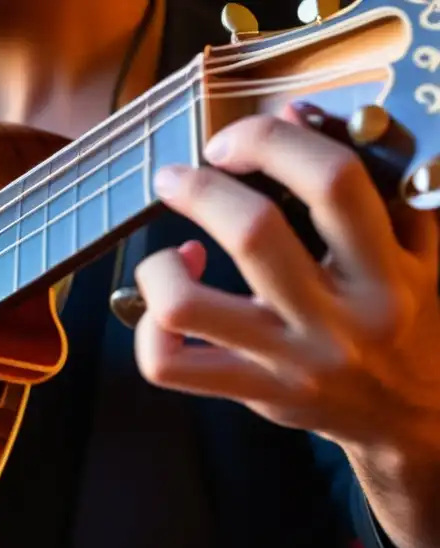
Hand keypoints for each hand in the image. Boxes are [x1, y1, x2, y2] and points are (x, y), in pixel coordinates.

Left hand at [134, 107, 439, 454]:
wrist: (416, 417)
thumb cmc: (409, 318)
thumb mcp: (418, 246)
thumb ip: (369, 181)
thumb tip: (293, 114)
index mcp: (387, 272)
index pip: (333, 182)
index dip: (272, 142)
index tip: (235, 140)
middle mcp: (338, 319)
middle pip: (253, 233)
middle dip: (201, 189)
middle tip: (177, 176)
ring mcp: (289, 363)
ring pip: (187, 306)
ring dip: (160, 266)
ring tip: (171, 252)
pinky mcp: (253, 394)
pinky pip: (169, 364)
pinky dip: (148, 329)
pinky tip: (166, 306)